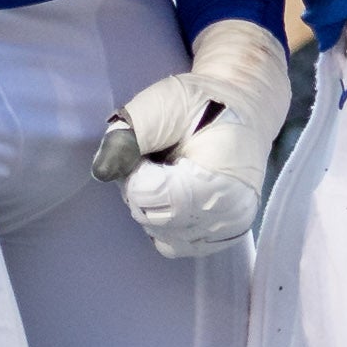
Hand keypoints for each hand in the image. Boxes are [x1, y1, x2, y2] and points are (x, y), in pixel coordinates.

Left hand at [100, 20, 290, 259]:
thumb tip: (102, 172)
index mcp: (218, 184)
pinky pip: (172, 243)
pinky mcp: (220, 239)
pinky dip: (165, 222)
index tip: (153, 147)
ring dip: (152, 205)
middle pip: (149, 218)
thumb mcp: (162, 104)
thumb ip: (129, 134)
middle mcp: (226, 218)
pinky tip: (176, 196)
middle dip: (141, 187)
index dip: (136, 169)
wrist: (245, 109)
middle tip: (160, 157)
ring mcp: (225, 233)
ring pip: (157, 233)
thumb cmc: (204, 103)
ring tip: (172, 173)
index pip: (146, 196)